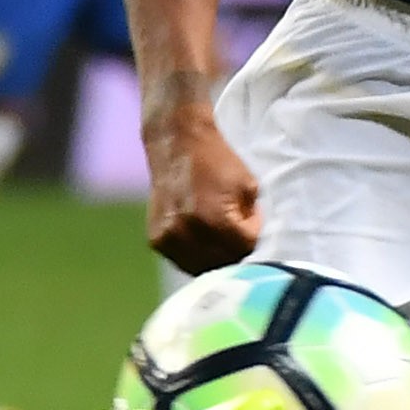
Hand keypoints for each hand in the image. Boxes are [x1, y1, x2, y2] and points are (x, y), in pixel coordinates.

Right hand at [145, 105, 259, 272]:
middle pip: (223, 263)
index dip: (252, 235)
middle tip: (236, 232)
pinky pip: (180, 259)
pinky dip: (192, 254)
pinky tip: (199, 237)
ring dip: (214, 257)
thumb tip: (250, 239)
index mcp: (216, 221)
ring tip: (218, 236)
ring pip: (200, 267)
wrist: (176, 142)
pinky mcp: (156, 239)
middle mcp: (189, 234)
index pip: (245, 249)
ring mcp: (169, 238)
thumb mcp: (248, 185)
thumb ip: (252, 218)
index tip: (249, 220)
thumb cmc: (216, 160)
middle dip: (235, 249)